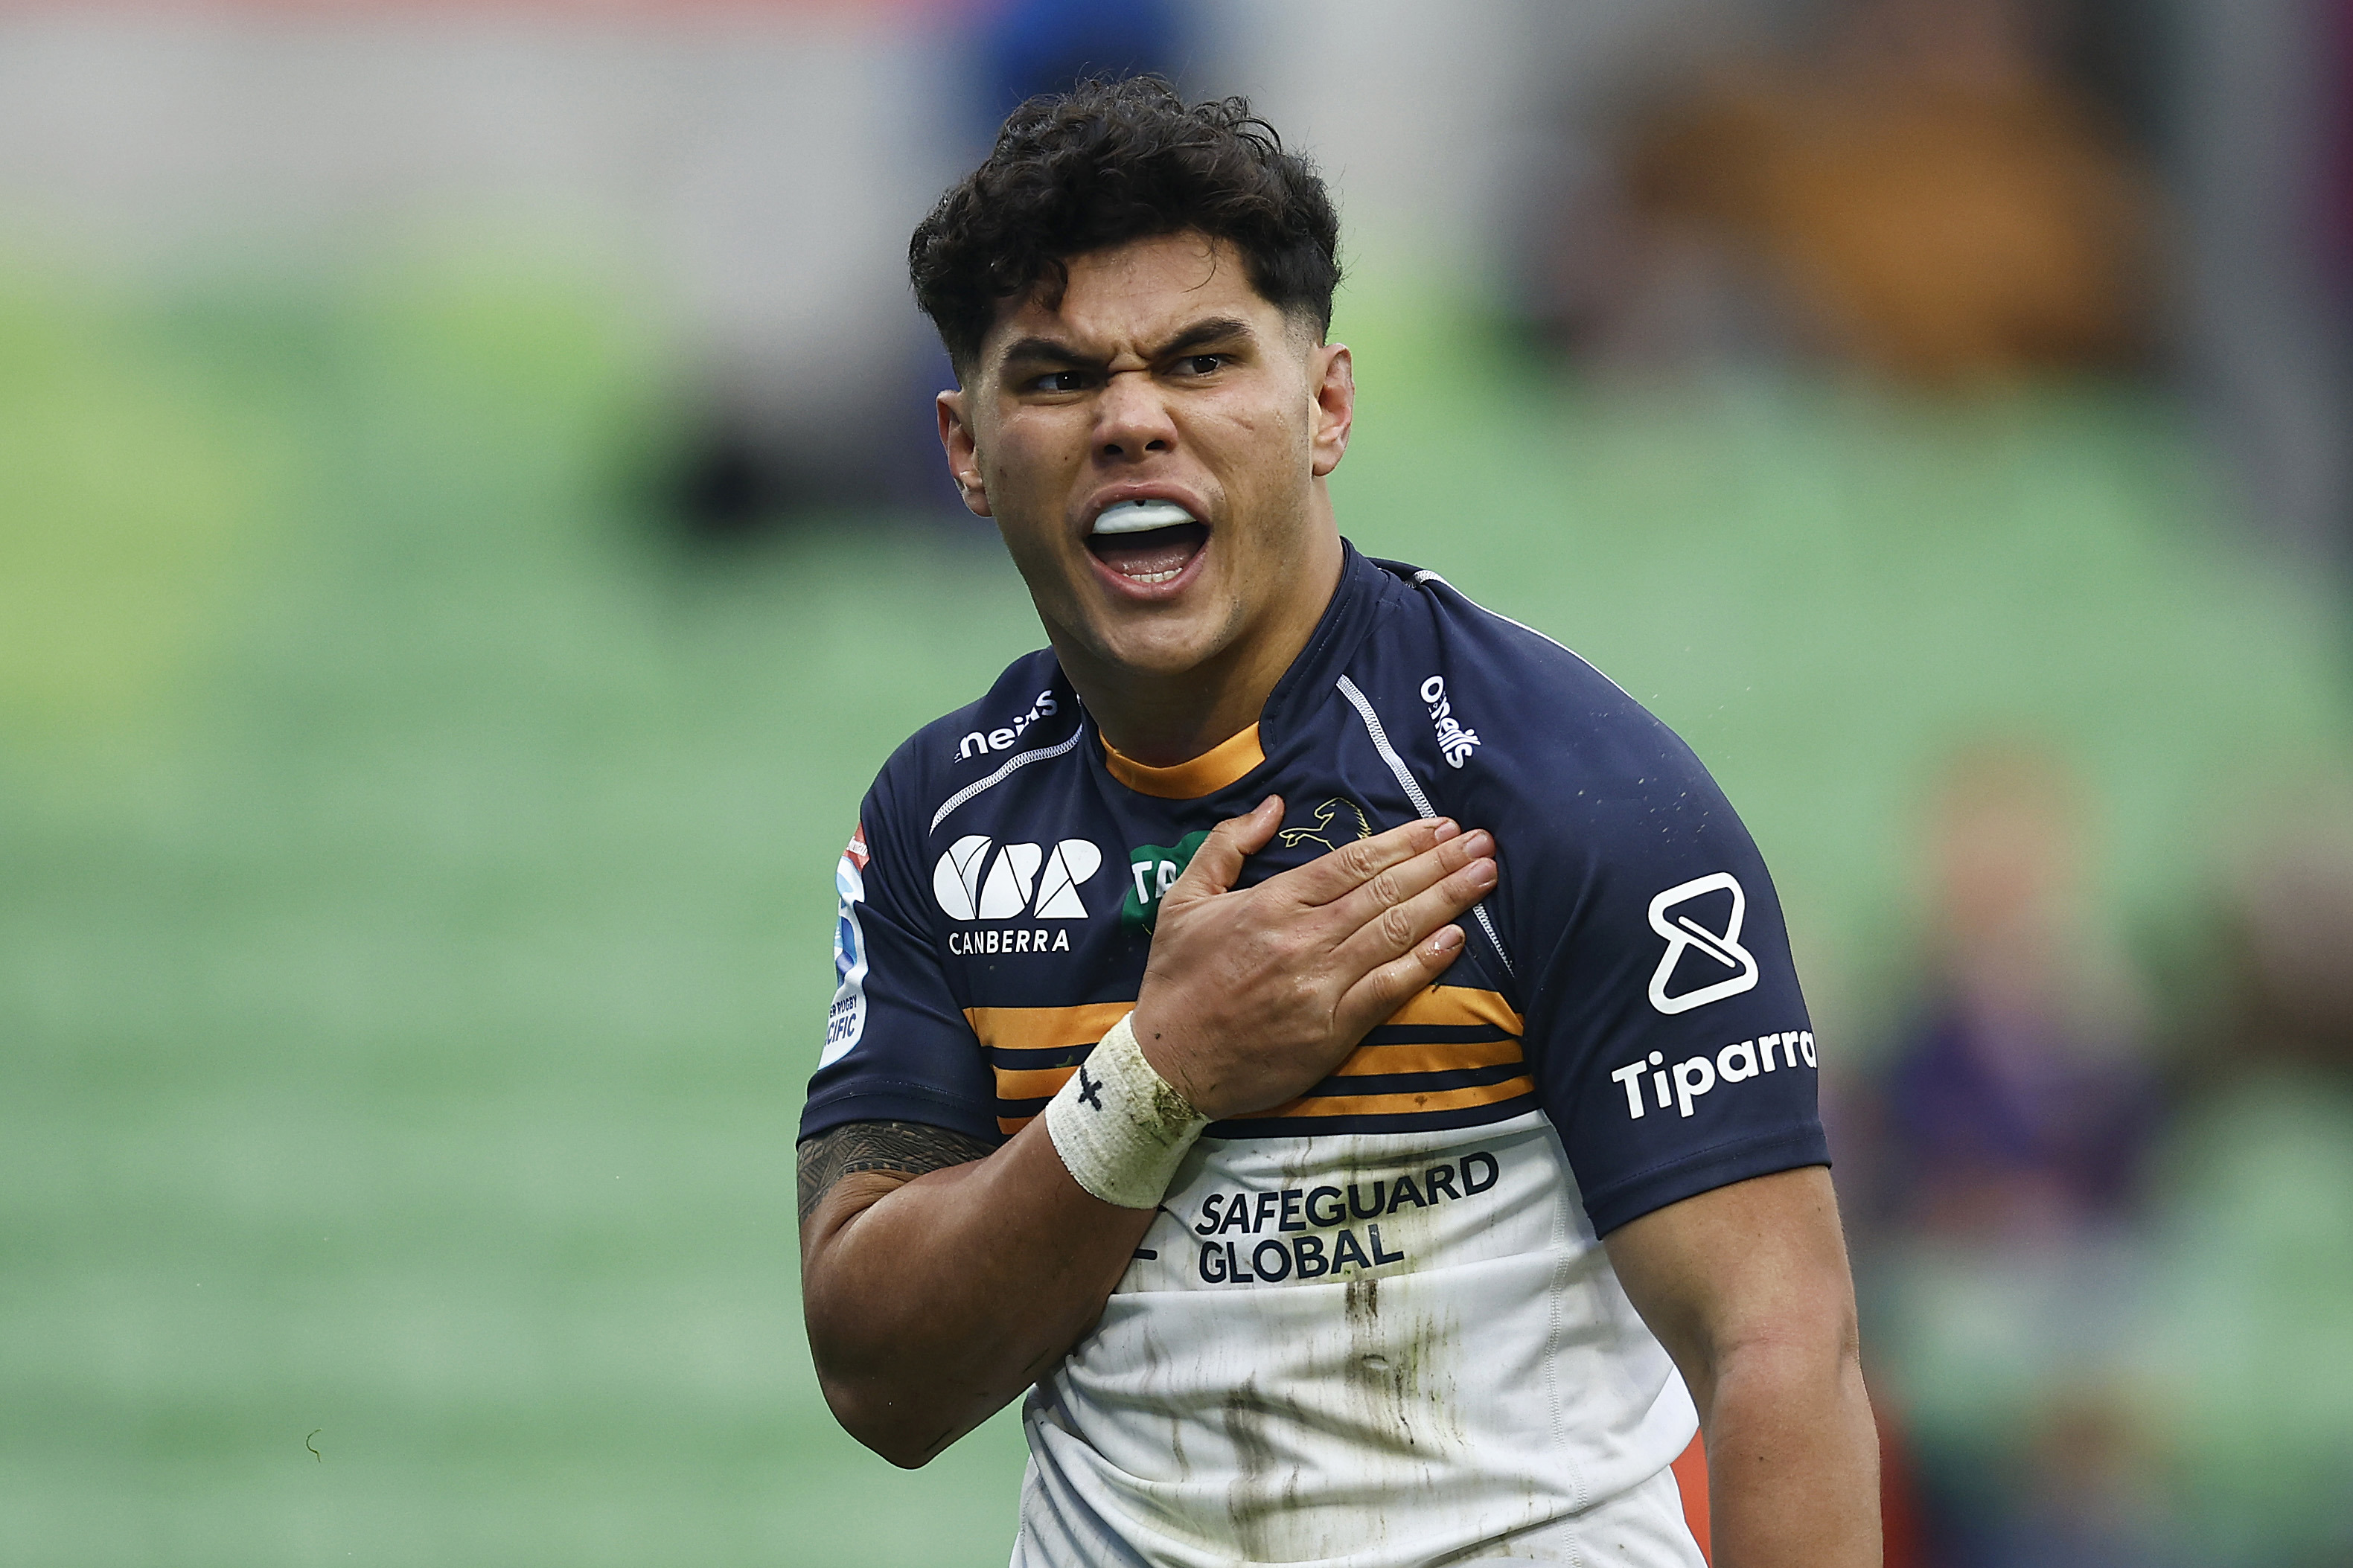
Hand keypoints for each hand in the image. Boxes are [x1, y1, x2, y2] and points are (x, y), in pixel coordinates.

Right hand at [1128, 797, 1497, 1120]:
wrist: (1167, 1066)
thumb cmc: (1176, 980)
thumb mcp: (1183, 899)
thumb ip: (1227, 845)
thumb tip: (1275, 805)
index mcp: (1272, 902)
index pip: (1352, 862)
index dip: (1403, 842)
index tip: (1441, 827)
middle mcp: (1302, 938)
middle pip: (1386, 891)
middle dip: (1441, 863)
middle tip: (1484, 843)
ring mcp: (1320, 985)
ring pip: (1396, 932)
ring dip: (1448, 900)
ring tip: (1486, 877)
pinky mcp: (1331, 1030)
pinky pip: (1389, 989)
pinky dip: (1425, 962)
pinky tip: (1457, 938)